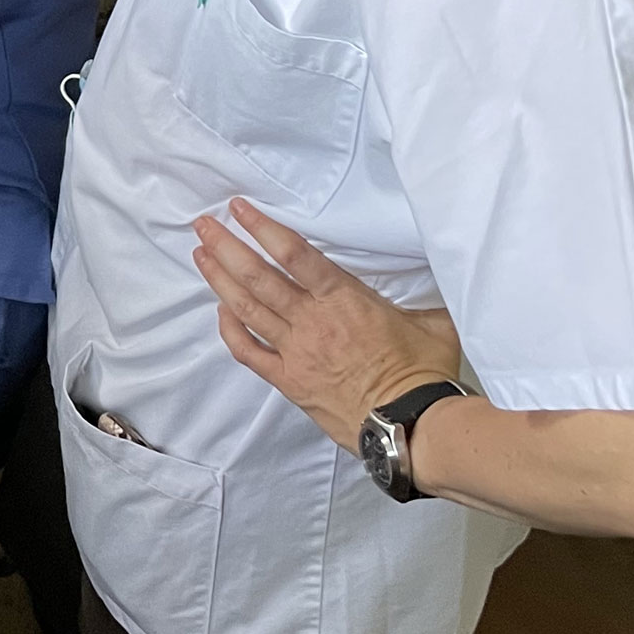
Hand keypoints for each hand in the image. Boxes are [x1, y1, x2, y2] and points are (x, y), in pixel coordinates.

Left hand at [192, 198, 462, 451]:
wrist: (411, 425)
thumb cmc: (424, 372)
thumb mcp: (432, 321)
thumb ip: (420, 294)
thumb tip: (433, 270)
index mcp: (344, 298)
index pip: (294, 254)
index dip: (262, 227)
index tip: (238, 208)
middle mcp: (312, 320)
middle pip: (257, 276)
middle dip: (226, 246)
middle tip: (203, 224)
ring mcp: (296, 351)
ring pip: (246, 308)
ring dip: (219, 279)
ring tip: (200, 254)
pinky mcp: (289, 380)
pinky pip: (248, 352)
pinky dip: (230, 330)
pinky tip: (220, 311)